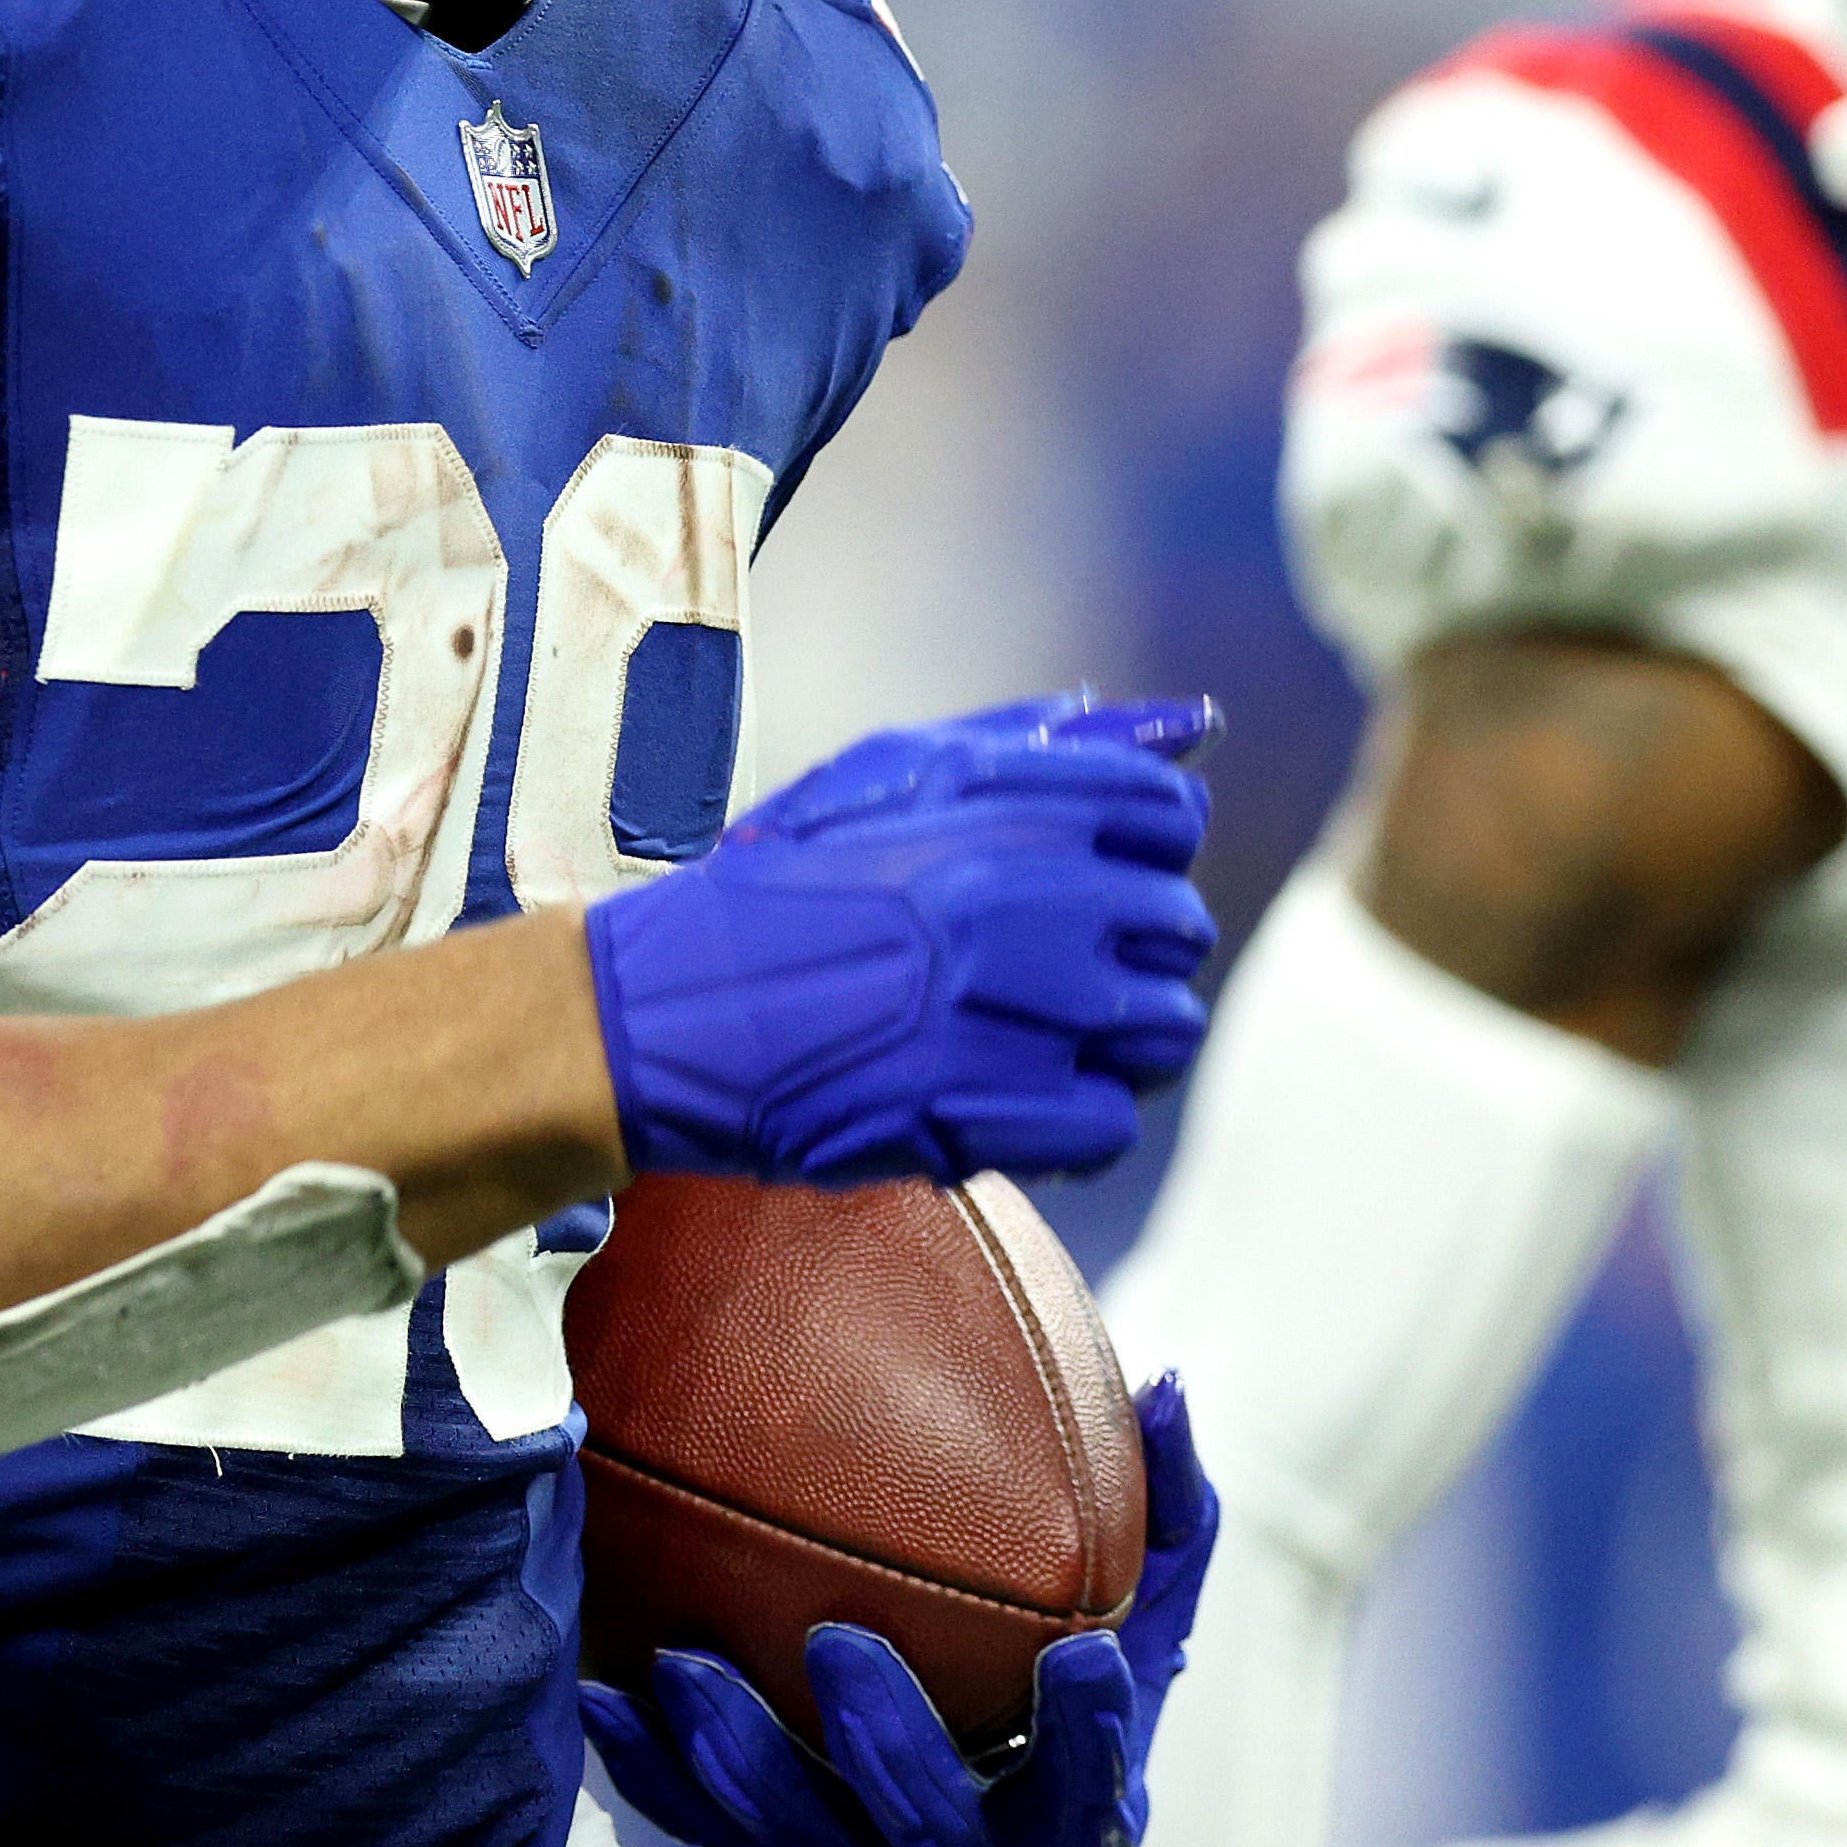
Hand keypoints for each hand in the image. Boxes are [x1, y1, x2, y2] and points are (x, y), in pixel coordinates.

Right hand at [581, 695, 1218, 1184]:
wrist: (666, 1007)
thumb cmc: (774, 884)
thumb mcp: (889, 772)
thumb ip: (1035, 744)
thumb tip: (1181, 724)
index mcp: (1006, 808)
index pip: (1169, 816)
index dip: (1145, 851)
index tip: (1097, 879)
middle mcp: (1025, 902)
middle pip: (1178, 925)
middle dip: (1136, 949)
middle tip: (1063, 971)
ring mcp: (1016, 1010)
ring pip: (1166, 1028)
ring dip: (1125, 1039)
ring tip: (1052, 1038)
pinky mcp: (991, 1112)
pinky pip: (1112, 1122)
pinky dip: (1076, 1120)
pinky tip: (1019, 1096)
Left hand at [581, 1375, 1220, 1846]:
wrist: (987, 1820)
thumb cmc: (1066, 1682)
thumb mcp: (1140, 1612)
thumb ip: (1164, 1511)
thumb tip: (1164, 1382)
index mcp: (1082, 1829)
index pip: (1093, 1790)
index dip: (1089, 1737)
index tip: (1079, 1657)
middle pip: (928, 1831)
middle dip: (884, 1745)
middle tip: (836, 1642)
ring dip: (738, 1764)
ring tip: (683, 1666)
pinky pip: (710, 1845)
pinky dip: (654, 1775)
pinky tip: (603, 1693)